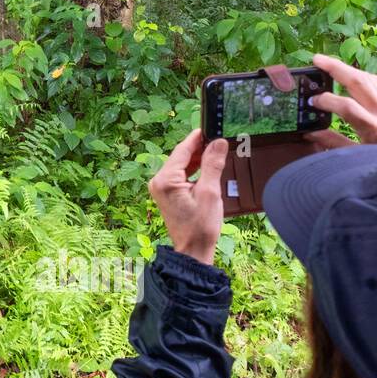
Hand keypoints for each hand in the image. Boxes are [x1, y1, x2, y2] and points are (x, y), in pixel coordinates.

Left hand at [148, 130, 228, 265]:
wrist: (192, 250)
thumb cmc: (200, 226)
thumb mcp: (210, 192)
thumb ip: (212, 164)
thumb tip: (217, 142)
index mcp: (166, 179)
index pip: (182, 150)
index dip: (197, 138)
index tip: (210, 127)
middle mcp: (159, 181)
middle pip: (181, 156)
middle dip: (199, 148)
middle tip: (218, 139)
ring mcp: (161, 188)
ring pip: (181, 165)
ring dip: (198, 159)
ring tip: (216, 151)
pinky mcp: (166, 194)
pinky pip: (180, 175)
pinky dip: (193, 170)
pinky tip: (207, 167)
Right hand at [310, 53, 376, 156]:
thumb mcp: (361, 157)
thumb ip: (335, 143)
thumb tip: (312, 133)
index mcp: (375, 129)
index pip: (346, 106)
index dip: (326, 100)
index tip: (312, 101)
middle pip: (359, 82)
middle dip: (336, 68)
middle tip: (318, 60)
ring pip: (370, 79)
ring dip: (348, 69)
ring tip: (330, 63)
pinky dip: (362, 77)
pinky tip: (352, 76)